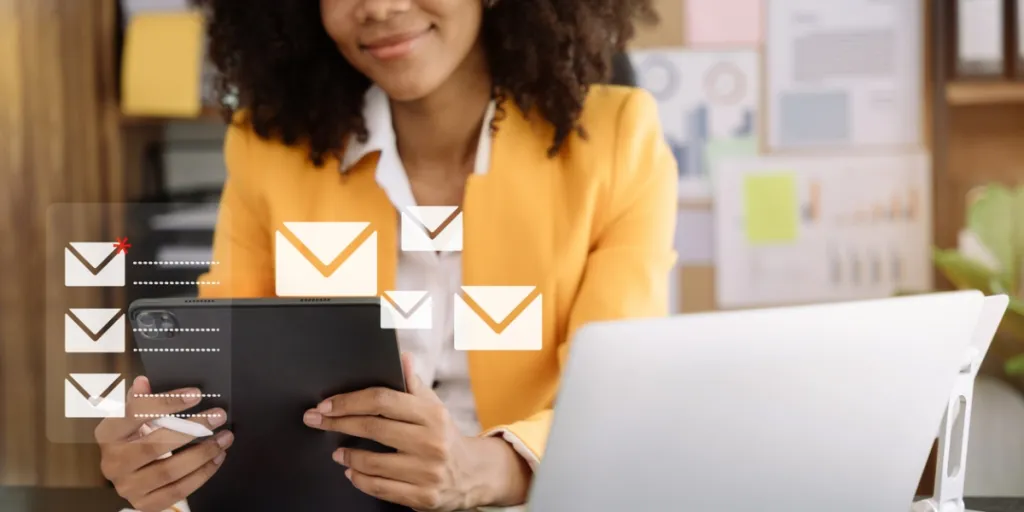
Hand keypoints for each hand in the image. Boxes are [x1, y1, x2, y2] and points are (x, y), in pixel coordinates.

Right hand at [95, 376, 233, 511]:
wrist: (129, 474)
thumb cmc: (135, 437)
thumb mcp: (133, 417)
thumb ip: (140, 400)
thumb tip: (143, 382)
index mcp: (108, 435)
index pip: (135, 414)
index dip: (166, 402)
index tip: (196, 394)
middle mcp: (113, 463)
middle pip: (155, 445)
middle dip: (192, 429)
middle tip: (218, 416)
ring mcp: (127, 487)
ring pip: (169, 471)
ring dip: (202, 453)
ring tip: (224, 438)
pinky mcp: (144, 503)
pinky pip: (177, 491)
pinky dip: (202, 474)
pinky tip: (217, 458)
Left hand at [303, 354, 528, 510]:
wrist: (474, 474)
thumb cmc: (446, 436)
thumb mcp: (434, 407)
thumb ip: (414, 384)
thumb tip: (403, 357)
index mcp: (432, 415)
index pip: (383, 401)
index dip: (350, 401)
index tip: (326, 404)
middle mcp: (431, 442)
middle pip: (373, 428)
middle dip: (337, 423)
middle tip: (316, 421)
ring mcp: (427, 471)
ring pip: (373, 462)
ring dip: (348, 455)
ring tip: (338, 452)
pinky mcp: (423, 496)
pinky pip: (380, 488)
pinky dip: (360, 479)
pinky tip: (352, 472)